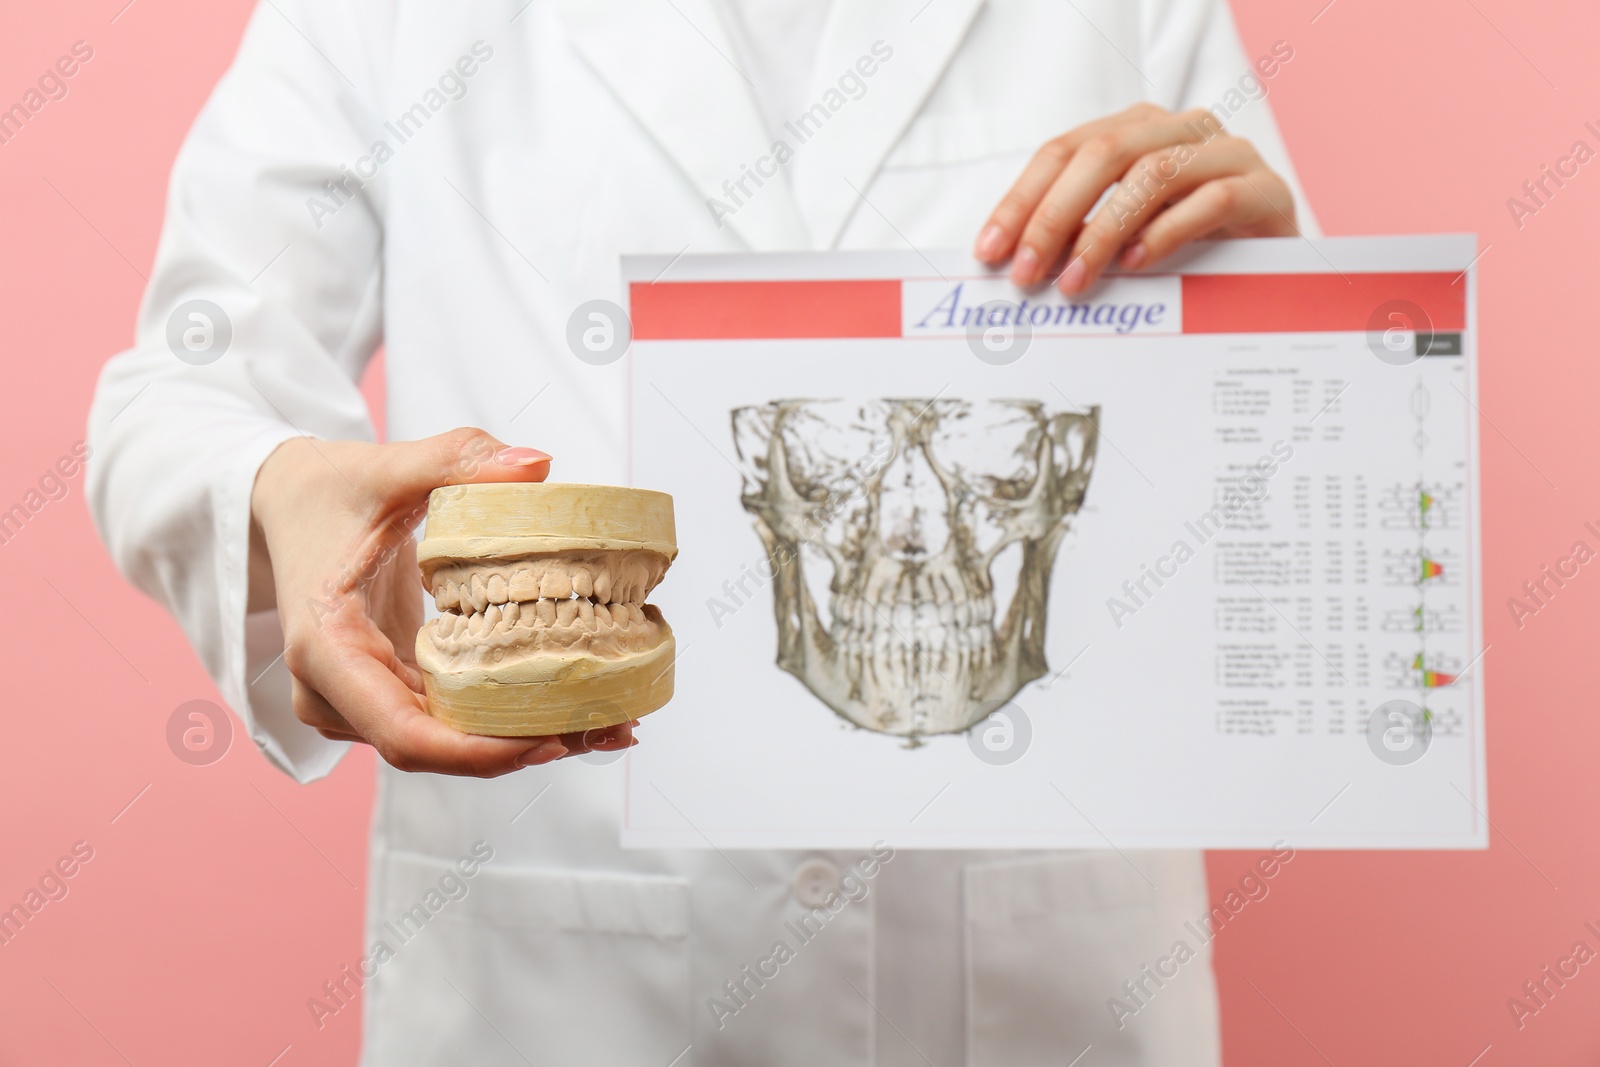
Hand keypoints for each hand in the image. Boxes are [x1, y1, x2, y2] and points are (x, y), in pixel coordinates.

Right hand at [249, 428, 635, 776]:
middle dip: (519, 749)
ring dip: (522, 739)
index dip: (476, 752)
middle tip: (606, 729)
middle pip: (432, 748)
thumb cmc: (327, 489)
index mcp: (326, 648)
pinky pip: (445, 722)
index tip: (546, 741)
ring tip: (606, 724)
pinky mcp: (386, 691)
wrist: (286, 502)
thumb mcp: (386, 467)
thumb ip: (457, 459)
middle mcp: (335, 691)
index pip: (401, 732)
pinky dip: (504, 721)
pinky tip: (572, 711)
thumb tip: (537, 465)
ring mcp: (358, 700)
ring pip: (444, 744)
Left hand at [974, 103, 1297, 293]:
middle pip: (1102, 154)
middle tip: (1027, 273)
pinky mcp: (1264, 188)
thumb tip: (1015, 265)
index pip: (1063, 151)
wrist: (1277, 265)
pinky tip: (1137, 264)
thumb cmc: (1190, 249)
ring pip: (1152, 174)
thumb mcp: (1124, 237)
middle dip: (1053, 216)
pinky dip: (1167, 232)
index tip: (990, 252)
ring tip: (1075, 281)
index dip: (1021, 200)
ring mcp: (1226, 153)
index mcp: (1136, 130)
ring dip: (1103, 232)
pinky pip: (1211, 200)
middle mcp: (1178, 129)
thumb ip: (1078, 237)